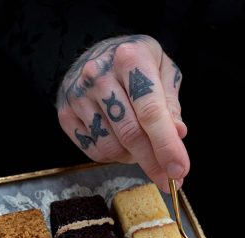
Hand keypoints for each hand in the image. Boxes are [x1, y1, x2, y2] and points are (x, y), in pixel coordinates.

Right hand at [56, 35, 187, 191]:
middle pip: (130, 134)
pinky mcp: (65, 113)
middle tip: (167, 178)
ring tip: (141, 148)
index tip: (179, 170)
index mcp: (130, 58)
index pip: (151, 112)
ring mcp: (77, 95)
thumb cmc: (136, 62)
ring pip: (111, 147)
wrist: (97, 52)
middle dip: (152, 162)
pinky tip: (121, 144)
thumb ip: (170, 102)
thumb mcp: (162, 70)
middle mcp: (98, 75)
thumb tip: (177, 134)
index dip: (167, 146)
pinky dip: (112, 156)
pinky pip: (93, 150)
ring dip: (131, 158)